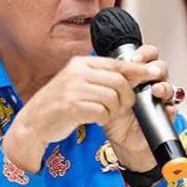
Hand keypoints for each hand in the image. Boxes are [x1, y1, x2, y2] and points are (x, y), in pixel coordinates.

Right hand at [3, 55, 152, 171]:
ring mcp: (73, 88)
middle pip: (119, 81)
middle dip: (126, 98)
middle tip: (119, 107)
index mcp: (81, 63)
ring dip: (113, 111)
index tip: (154, 72)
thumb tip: (133, 73)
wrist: (33, 123)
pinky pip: (102, 112)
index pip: (117, 63)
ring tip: (103, 114)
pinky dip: (102, 118)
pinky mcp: (72, 106)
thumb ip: (101, 77)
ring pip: (113, 98)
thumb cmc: (58, 105)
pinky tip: (94, 119)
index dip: (138, 69)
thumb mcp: (78, 83)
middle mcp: (77, 72)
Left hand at [103, 44, 177, 171]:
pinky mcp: (165, 115)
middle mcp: (150, 84)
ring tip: (156, 91)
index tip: (136, 59)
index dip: (145, 53)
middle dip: (157, 68)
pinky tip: (166, 109)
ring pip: (169, 86)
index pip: (148, 56)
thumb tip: (113, 66)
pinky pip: (173, 110)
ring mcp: (159, 99)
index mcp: (138, 75)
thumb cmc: (115, 115)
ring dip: (164, 87)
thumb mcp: (110, 95)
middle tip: (148, 72)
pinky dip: (170, 109)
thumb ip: (113, 79)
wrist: (121, 140)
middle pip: (161, 68)